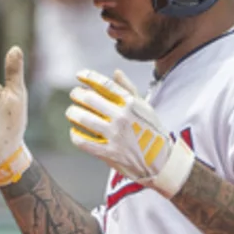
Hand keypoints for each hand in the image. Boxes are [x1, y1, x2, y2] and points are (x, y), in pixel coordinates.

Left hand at [66, 69, 194, 197]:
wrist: (161, 161)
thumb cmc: (152, 132)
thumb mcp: (145, 107)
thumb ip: (129, 89)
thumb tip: (115, 72)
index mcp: (131, 104)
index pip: (105, 85)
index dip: (88, 77)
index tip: (79, 75)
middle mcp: (122, 117)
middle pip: (90, 99)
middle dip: (77, 94)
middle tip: (74, 94)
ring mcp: (115, 135)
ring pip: (84, 119)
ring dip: (73, 113)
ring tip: (72, 112)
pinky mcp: (109, 152)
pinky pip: (84, 142)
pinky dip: (75, 135)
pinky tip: (74, 131)